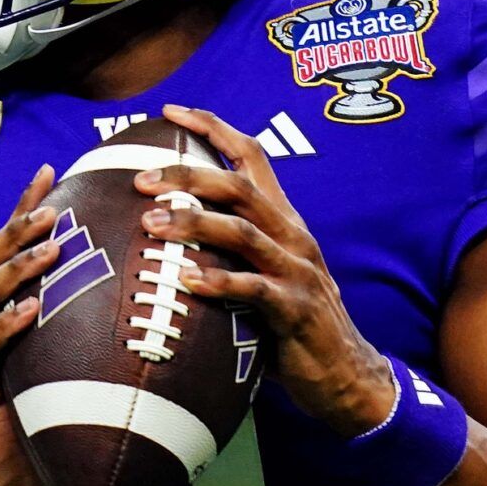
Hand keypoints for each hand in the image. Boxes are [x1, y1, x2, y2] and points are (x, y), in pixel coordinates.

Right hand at [0, 164, 58, 485]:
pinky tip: (32, 309)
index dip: (24, 206)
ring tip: (49, 247)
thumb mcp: (67, 355)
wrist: (13, 476)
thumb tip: (144, 287)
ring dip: (15, 266)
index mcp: (0, 308)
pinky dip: (7, 324)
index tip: (51, 169)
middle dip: (16, 227)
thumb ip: (85, 320)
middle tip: (51, 207)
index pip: (8, 245)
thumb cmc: (47, 410)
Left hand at [134, 105, 396, 436]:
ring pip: (242, 230)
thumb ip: (226, 251)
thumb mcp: (261, 276)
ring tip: (151, 224)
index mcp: (283, 219)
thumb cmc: (289, 325)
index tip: (170, 110)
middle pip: (239, 185)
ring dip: (194, 223)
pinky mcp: (296, 309)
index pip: (252, 154)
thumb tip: (164, 233)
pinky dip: (218, 281)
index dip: (213, 127)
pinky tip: (186, 282)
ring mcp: (296, 270)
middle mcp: (292, 235)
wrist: (345, 375)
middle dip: (188, 174)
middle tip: (141, 179)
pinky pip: (254, 288)